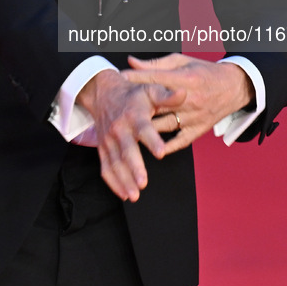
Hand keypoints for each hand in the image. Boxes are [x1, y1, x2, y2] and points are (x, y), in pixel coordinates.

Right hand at [76, 69, 183, 202]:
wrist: (103, 93)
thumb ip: (167, 95)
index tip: (161, 153)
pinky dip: (112, 182)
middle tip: (143, 183)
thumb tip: (184, 93)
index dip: (152, 141)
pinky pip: (105, 167)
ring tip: (134, 195)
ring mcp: (109, 140)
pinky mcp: (102, 148)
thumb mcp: (150, 90)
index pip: (144, 129)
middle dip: (134, 168)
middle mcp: (119, 129)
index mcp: (134, 116)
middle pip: (126, 150)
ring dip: (123, 180)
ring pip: (115, 163)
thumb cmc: (132, 94)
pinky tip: (123, 193)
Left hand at [123, 54, 253, 156]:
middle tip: (117, 109)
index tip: (119, 79)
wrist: (234, 87)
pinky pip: (179, 141)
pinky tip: (150, 147)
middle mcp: (189, 99)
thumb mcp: (182, 62)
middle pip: (157, 104)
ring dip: (146, 128)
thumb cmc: (204, 71)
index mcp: (185, 79)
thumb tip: (131, 62)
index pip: (156, 79)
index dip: (136, 79)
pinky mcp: (199, 130)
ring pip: (164, 125)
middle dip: (137, 106)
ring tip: (127, 130)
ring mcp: (194, 116)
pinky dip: (165, 146)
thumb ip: (155, 65)